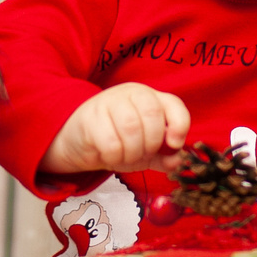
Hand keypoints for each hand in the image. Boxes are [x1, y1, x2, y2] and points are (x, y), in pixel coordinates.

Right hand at [42, 84, 190, 174]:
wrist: (77, 140)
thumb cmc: (116, 139)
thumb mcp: (144, 149)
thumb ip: (163, 156)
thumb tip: (176, 162)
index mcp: (149, 97)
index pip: (173, 104)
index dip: (179, 126)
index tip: (173, 144)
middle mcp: (130, 94)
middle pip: (152, 116)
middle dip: (151, 144)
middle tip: (141, 154)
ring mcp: (108, 102)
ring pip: (132, 130)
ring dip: (132, 153)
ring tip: (124, 156)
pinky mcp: (90, 118)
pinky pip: (111, 144)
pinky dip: (114, 157)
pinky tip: (108, 155)